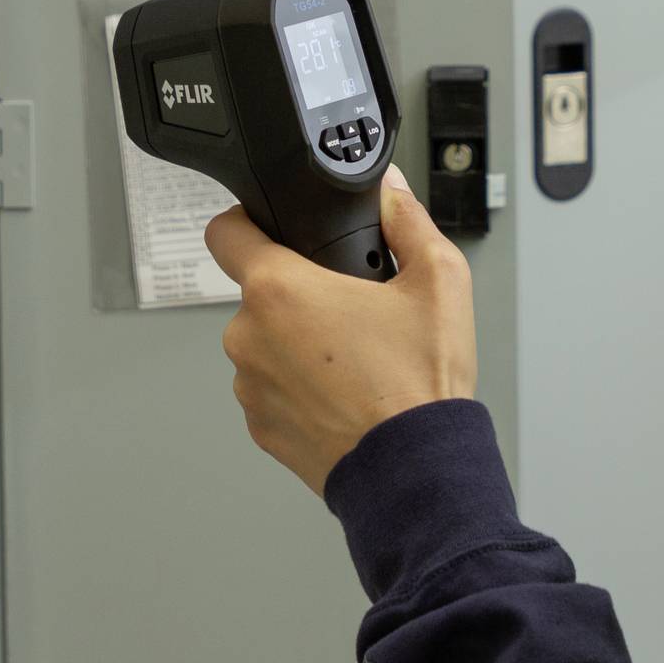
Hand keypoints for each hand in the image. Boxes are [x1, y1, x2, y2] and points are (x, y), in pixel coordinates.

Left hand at [205, 166, 476, 494]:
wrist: (416, 471)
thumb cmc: (420, 384)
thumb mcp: (438, 280)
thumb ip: (407, 220)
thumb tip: (390, 191)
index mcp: (278, 290)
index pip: (225, 232)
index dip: (247, 221)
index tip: (267, 228)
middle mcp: (249, 338)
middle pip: (259, 294)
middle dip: (298, 295)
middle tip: (349, 310)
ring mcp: (250, 388)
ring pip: (266, 345)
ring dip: (298, 345)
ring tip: (354, 360)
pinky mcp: (261, 429)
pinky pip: (273, 390)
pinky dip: (301, 388)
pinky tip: (346, 395)